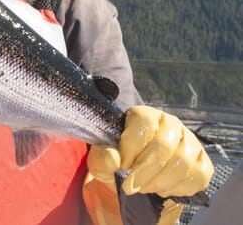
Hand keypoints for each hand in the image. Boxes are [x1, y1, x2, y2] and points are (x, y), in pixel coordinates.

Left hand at [85, 105, 212, 224]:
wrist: (138, 176)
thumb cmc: (120, 162)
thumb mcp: (102, 159)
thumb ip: (102, 157)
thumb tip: (114, 159)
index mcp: (145, 115)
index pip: (143, 125)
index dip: (131, 148)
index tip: (122, 165)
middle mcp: (170, 123)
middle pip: (164, 146)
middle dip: (144, 171)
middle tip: (130, 187)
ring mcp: (190, 141)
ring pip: (182, 163)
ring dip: (160, 182)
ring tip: (144, 188)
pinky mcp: (203, 161)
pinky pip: (198, 176)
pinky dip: (179, 188)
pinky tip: (162, 190)